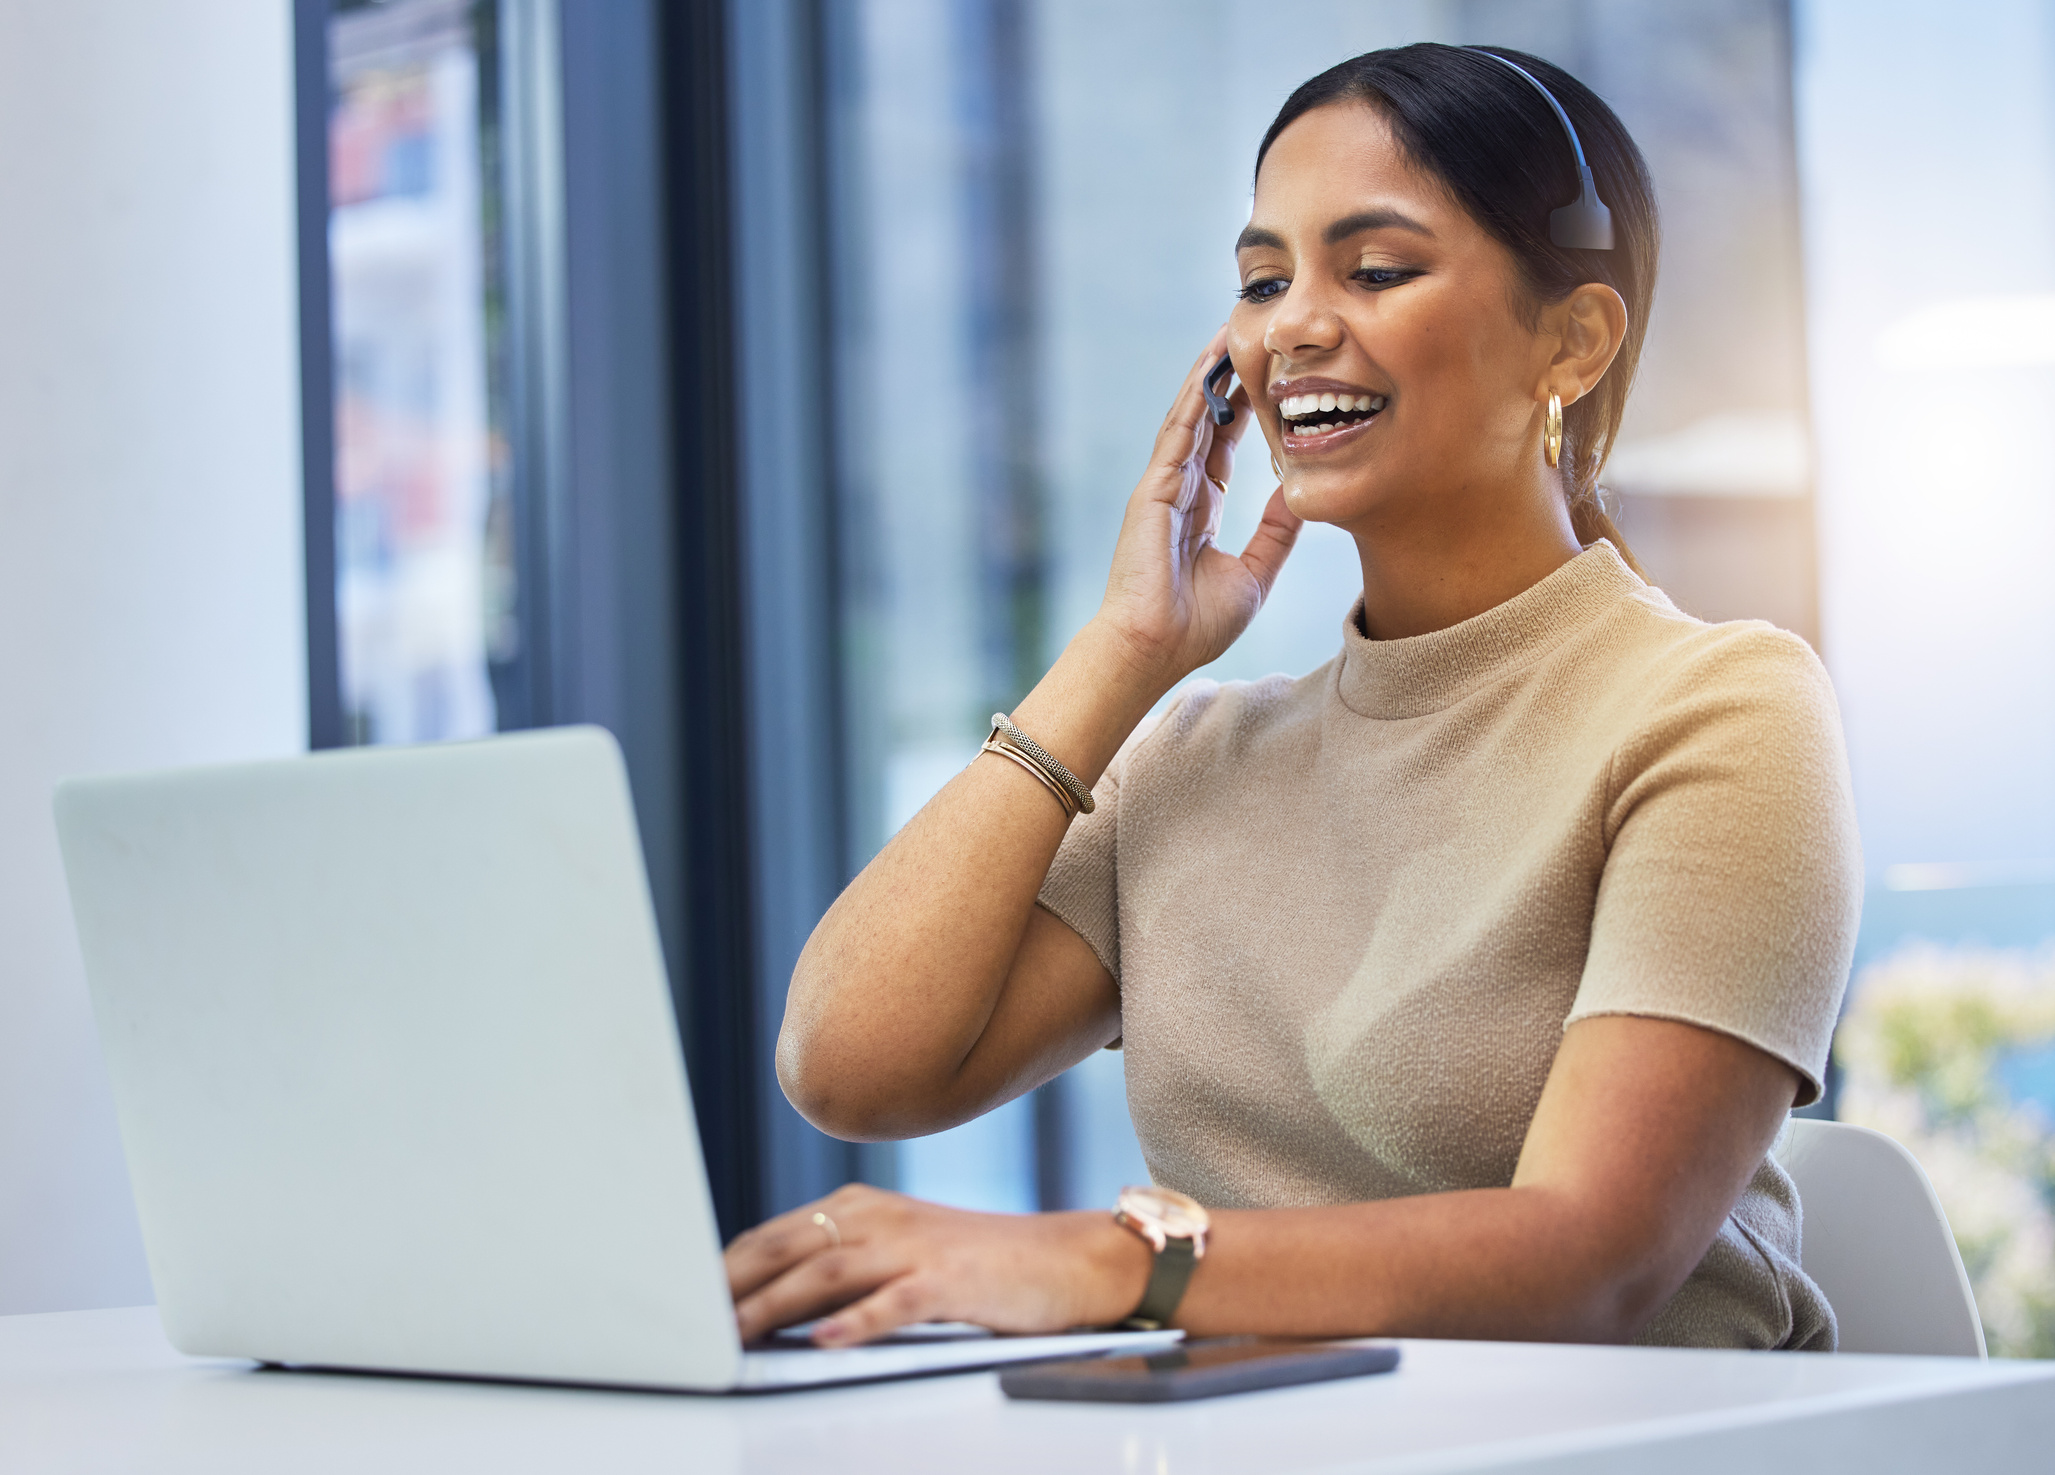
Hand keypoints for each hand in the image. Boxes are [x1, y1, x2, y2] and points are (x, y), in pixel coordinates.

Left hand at [725, 1184, 1151, 1346]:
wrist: (1066, 1260)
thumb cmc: (978, 1266)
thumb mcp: (900, 1253)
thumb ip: (840, 1268)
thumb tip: (768, 1305)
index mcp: (861, 1208)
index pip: (773, 1236)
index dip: (723, 1269)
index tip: (678, 1301)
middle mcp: (880, 1217)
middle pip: (788, 1247)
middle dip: (732, 1286)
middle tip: (686, 1322)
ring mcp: (916, 1246)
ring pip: (829, 1270)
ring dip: (775, 1303)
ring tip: (733, 1333)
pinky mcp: (952, 1280)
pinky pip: (896, 1302)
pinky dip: (856, 1321)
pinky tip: (823, 1341)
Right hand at [1093, 330, 1302, 686]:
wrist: (1153, 649)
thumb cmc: (1195, 626)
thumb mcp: (1255, 574)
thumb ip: (1277, 533)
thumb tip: (1301, 493)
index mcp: (1198, 512)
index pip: (1225, 450)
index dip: (1245, 415)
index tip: (1268, 384)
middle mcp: (1178, 492)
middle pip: (1208, 423)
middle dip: (1228, 382)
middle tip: (1252, 340)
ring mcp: (1163, 486)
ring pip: (1192, 416)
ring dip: (1211, 374)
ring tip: (1232, 331)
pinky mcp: (1153, 487)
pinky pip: (1180, 430)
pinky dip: (1196, 394)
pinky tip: (1212, 362)